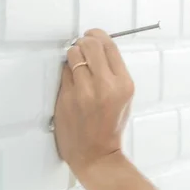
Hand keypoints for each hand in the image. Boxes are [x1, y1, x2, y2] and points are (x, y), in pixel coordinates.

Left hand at [53, 29, 133, 177]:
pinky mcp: (66, 97)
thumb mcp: (125, 98)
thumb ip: (114, 73)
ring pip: (73, 55)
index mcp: (124, 84)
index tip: (91, 37)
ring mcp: (84, 91)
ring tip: (77, 66)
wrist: (95, 153)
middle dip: (84, 43)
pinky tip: (73, 81)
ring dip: (73, 56)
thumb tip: (98, 46)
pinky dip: (67, 72)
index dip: (96, 36)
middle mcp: (105, 85)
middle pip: (89, 44)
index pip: (108, 45)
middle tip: (82, 49)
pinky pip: (64, 72)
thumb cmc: (111, 125)